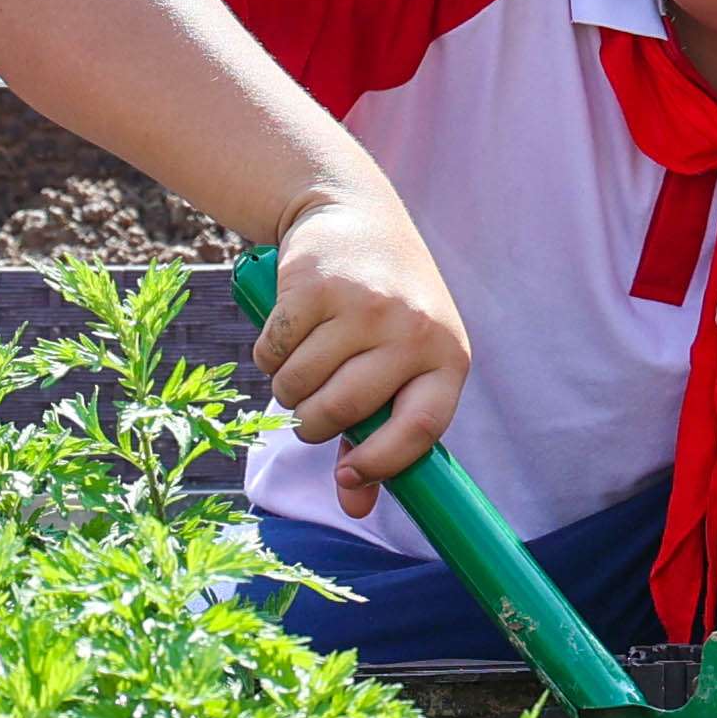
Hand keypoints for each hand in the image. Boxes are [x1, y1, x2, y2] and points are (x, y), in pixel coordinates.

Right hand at [259, 180, 470, 516]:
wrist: (353, 213)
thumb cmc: (383, 310)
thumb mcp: (401, 364)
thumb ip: (378, 434)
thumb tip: (355, 504)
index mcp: (448, 357)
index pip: (420, 429)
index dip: (380, 464)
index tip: (347, 475)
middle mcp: (412, 330)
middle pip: (343, 410)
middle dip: (312, 423)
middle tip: (308, 410)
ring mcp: (364, 305)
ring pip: (300, 385)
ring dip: (287, 388)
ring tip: (300, 365)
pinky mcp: (315, 285)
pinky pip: (273, 351)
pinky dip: (268, 355)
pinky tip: (286, 332)